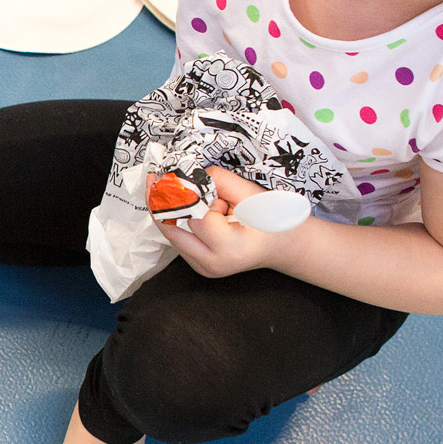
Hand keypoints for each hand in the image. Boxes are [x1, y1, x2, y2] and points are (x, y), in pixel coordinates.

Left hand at [155, 167, 282, 278]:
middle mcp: (213, 263)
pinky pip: (177, 237)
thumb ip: (218, 181)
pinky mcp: (197, 264)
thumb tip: (187, 176)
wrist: (285, 245)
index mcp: (231, 248)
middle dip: (165, 201)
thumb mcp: (250, 193)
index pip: (195, 216)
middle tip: (157, 177)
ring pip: (170, 232)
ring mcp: (203, 268)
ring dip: (172, 210)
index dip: (192, 196)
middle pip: (171, 228)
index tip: (193, 181)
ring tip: (184, 193)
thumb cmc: (273, 218)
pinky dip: (179, 219)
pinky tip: (191, 207)